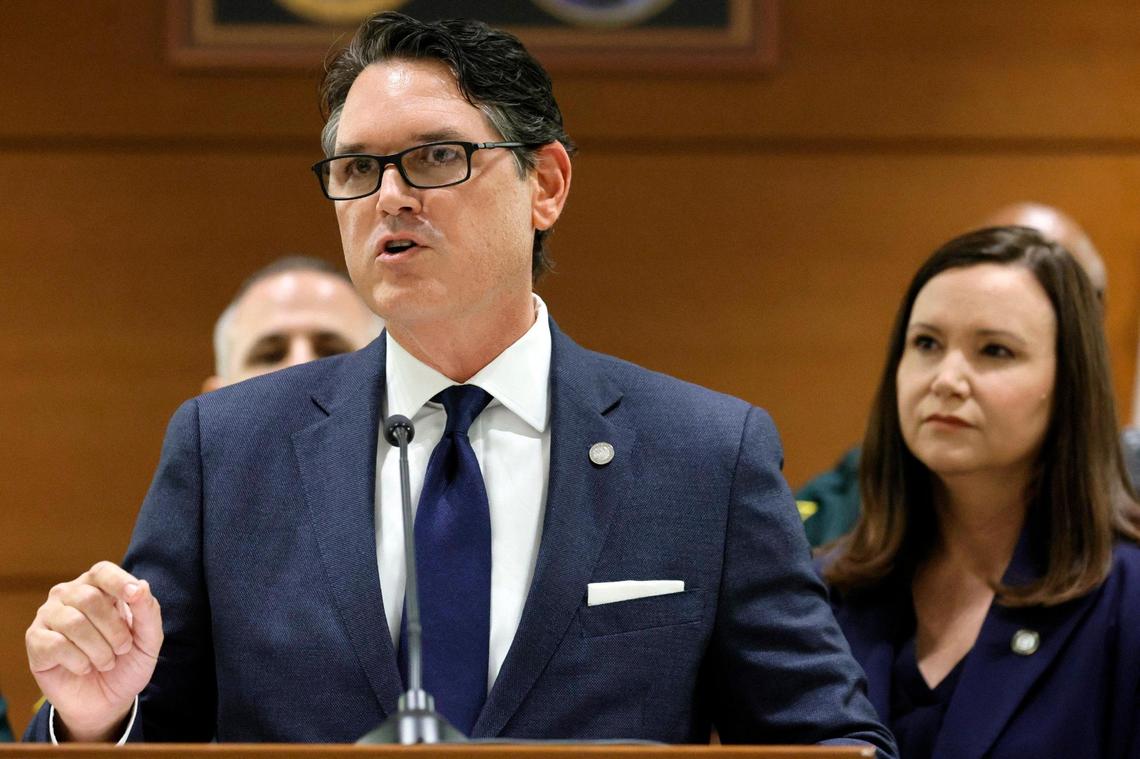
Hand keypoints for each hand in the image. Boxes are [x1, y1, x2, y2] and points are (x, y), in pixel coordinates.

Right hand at [26, 561, 163, 741]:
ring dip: (98, 649)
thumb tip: (142, 585)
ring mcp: (49, 616)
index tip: (134, 596)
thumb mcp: (148, 640)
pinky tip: (84, 668)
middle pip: (90, 598)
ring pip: (73, 622)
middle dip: (114, 630)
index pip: (103, 572)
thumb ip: (148, 612)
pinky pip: (55, 645)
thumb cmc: (127, 662)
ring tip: (106, 662)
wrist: (106, 700)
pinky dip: (79, 662)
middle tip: (122, 649)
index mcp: (99, 587)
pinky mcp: (35, 640)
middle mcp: (70, 595)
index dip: (119, 581)